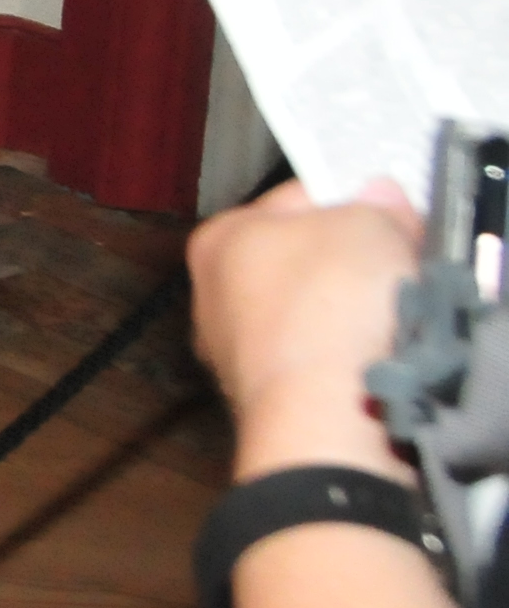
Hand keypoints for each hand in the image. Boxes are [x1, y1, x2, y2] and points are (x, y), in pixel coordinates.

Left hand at [190, 178, 422, 479]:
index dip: (352, 205)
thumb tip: (381, 197)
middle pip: (302, 262)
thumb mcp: (369, 224)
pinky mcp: (269, 400)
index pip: (296, 201)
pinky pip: (319, 365)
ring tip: (387, 322)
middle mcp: (212, 294)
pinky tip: (371, 362)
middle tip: (395, 270)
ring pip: (311, 318)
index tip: (388, 217)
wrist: (324, 409)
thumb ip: (376, 205)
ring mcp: (235, 353)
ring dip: (351, 318)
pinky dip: (347, 362)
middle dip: (351, 265)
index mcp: (220, 235)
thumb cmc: (327, 305)